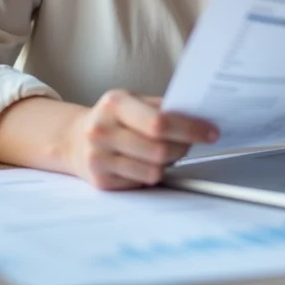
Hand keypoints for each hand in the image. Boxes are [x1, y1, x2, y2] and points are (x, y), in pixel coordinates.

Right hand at [67, 89, 218, 189]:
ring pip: (153, 171)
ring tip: (167, 152)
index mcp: (115, 103)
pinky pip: (141, 183)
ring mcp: (99, 157)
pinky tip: (147, 163)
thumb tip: (198, 116)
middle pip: (158, 150)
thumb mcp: (132, 101)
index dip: (190, 129)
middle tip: (191, 144)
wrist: (74, 138)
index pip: (159, 122)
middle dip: (183, 148)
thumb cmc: (113, 118)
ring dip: (169, 163)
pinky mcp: (100, 181)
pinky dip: (152, 175)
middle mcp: (103, 130)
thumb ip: (161, 107)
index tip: (210, 132)